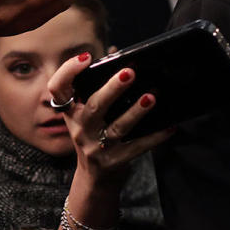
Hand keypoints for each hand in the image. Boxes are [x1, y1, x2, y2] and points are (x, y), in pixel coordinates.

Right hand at [46, 54, 174, 186]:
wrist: (95, 177)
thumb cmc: (95, 134)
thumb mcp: (89, 113)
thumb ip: (99, 85)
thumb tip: (116, 52)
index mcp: (72, 112)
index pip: (59, 89)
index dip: (68, 71)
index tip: (87, 57)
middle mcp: (80, 128)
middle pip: (94, 106)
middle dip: (112, 89)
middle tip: (129, 72)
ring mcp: (95, 147)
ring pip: (117, 128)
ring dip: (136, 111)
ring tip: (151, 97)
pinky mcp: (114, 162)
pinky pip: (137, 147)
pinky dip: (155, 137)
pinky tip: (170, 126)